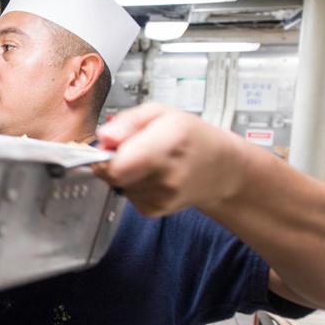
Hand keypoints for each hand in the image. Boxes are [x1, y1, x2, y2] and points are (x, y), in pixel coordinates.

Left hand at [92, 103, 248, 217]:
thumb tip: (104, 136)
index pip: (118, 165)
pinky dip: (131, 184)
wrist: (220, 169)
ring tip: (147, 160)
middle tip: (130, 148)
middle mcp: (166, 177)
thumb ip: (127, 122)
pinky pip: (126, 195)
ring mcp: (161, 198)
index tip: (111, 144)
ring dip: (124, 171)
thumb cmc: (191, 137)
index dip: (105, 155)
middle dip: (112, 160)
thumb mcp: (160, 113)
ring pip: (117, 185)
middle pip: (113, 175)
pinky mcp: (154, 211)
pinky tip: (151, 175)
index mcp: (168, 145)